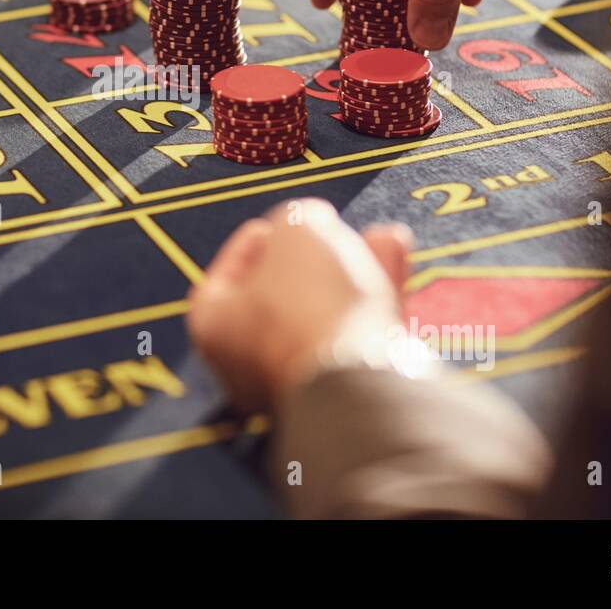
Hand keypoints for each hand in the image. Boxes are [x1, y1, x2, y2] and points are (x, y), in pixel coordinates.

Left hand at [186, 198, 414, 411]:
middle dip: (318, 255)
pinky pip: (359, 334)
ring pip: (330, 312)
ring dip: (356, 268)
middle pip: (285, 296)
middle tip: (334, 229)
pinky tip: (395, 260)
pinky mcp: (348, 391)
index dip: (255, 242)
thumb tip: (310, 223)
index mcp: (215, 328)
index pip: (226, 277)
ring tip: (382, 238)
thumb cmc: (309, 304)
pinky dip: (376, 295)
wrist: (358, 378)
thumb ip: (298, 218)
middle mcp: (250, 363)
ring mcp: (301, 382)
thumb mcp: (296, 228)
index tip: (278, 226)